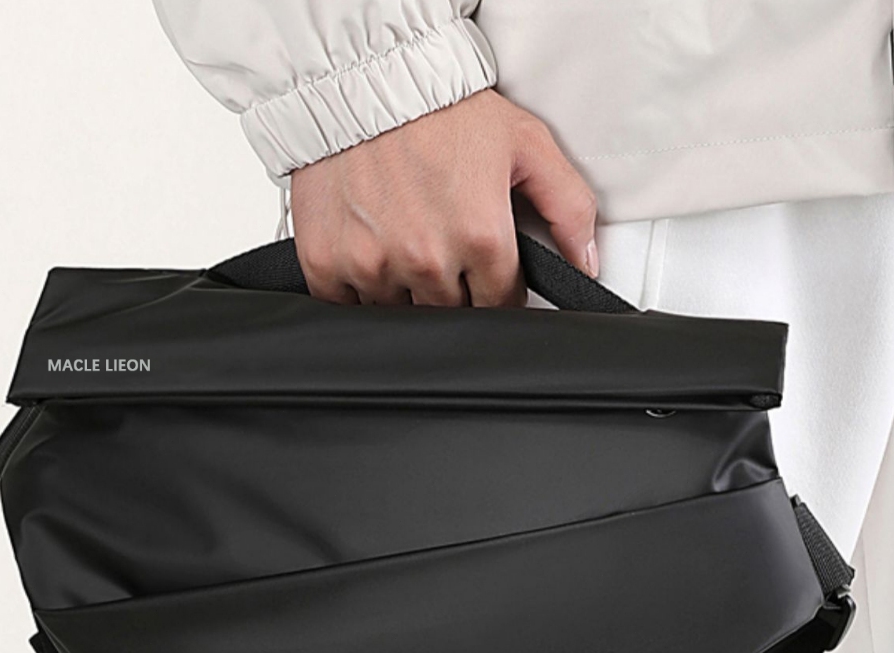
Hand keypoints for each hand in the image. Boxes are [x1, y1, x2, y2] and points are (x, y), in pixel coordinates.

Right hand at [289, 88, 598, 306]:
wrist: (360, 79)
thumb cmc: (440, 108)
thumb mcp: (525, 143)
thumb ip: (568, 206)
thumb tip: (585, 265)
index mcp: (480, 235)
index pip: (500, 304)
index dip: (497, 288)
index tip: (486, 269)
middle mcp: (426, 257)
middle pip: (451, 313)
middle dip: (454, 288)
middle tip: (443, 245)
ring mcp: (372, 265)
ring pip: (401, 314)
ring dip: (406, 290)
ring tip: (404, 240)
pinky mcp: (326, 264)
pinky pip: (348, 306)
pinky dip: (359, 287)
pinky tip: (369, 249)